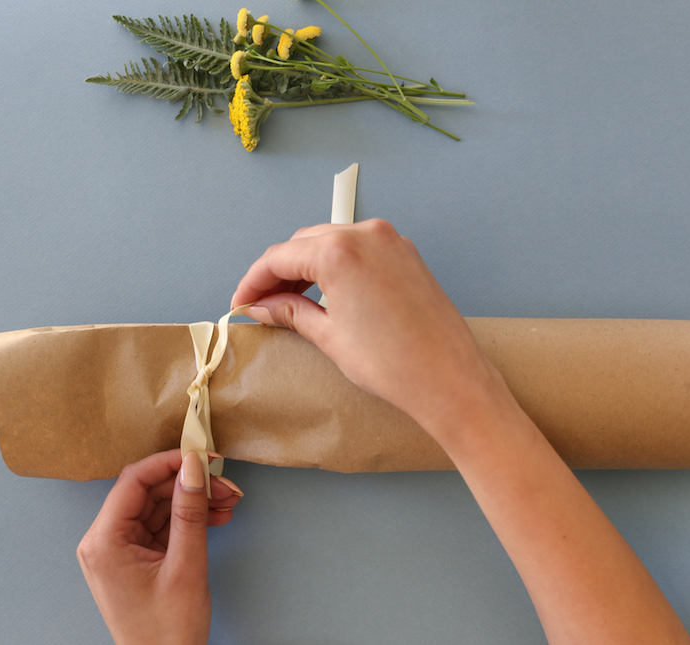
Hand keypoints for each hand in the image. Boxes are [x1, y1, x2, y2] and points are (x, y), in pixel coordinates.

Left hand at [77, 450, 243, 644]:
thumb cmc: (167, 631)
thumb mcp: (185, 566)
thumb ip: (188, 512)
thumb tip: (193, 467)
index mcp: (104, 541)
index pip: (133, 481)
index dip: (170, 462)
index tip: (202, 456)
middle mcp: (104, 541)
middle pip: (147, 492)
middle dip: (188, 484)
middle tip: (225, 483)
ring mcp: (119, 550)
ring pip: (158, 507)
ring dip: (193, 501)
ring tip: (229, 501)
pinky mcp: (135, 559)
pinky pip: (161, 526)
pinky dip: (188, 520)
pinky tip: (217, 517)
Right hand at [230, 219, 509, 441]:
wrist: (449, 378)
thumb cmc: (392, 363)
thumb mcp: (329, 336)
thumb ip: (290, 311)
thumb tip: (261, 306)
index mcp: (340, 251)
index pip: (279, 256)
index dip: (254, 280)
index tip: (241, 301)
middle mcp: (365, 233)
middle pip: (303, 243)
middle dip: (278, 271)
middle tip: (261, 303)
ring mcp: (390, 240)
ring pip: (331, 241)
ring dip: (306, 266)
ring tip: (289, 300)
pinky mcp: (407, 253)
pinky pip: (359, 248)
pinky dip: (336, 264)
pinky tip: (325, 292)